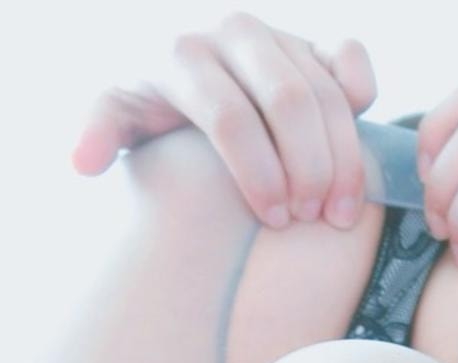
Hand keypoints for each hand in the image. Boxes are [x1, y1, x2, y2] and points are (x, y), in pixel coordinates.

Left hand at [70, 11, 376, 230]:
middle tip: (314, 219)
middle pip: (289, 103)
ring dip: (343, 157)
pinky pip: (349, 56)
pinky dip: (363, 93)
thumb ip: (101, 132)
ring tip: (342, 211)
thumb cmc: (156, 104)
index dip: (258, 173)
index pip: (231, 118)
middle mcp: (233, 33)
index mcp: (182, 54)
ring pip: (326, 92)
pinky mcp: (313, 40)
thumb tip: (82, 163)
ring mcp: (278, 34)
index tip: (274, 220)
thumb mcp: (121, 114)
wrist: (187, 64)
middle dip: (309, 168)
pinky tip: (362, 143)